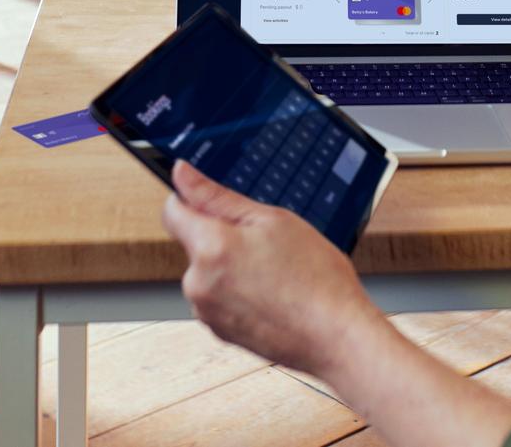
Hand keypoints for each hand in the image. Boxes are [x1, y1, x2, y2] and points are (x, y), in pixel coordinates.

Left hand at [162, 161, 384, 378]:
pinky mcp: (219, 331)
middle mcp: (198, 284)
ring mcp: (207, 312)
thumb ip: (218, 197)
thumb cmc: (316, 280)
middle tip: (266, 243)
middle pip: (195, 242)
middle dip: (222, 236)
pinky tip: (271, 295)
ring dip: (230, 266)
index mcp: (210, 249)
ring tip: (274, 274)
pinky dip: (237, 292)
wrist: (337, 336)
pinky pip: (218, 297)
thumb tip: (182, 174)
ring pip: (208, 271)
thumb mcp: (273, 220)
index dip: (193, 200)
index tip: (215, 202)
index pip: (173, 210)